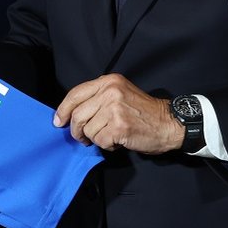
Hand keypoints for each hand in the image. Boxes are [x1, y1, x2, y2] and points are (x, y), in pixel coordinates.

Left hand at [53, 73, 182, 153]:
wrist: (169, 123)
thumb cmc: (143, 111)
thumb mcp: (119, 94)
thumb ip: (97, 98)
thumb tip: (69, 114)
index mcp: (108, 81)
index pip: (75, 94)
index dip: (63, 109)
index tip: (58, 121)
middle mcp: (110, 92)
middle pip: (77, 114)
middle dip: (76, 130)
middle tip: (82, 138)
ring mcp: (114, 109)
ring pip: (88, 130)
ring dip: (96, 138)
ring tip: (110, 135)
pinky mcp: (119, 127)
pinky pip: (100, 140)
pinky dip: (107, 145)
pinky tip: (118, 140)